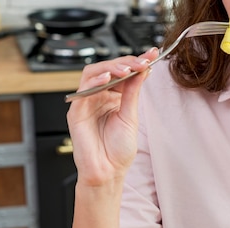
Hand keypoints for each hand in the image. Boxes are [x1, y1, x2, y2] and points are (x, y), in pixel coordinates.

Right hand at [66, 48, 159, 185]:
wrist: (108, 172)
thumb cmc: (118, 151)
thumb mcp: (130, 117)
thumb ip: (133, 92)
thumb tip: (142, 70)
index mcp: (113, 98)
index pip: (122, 73)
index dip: (136, 62)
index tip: (152, 54)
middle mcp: (99, 97)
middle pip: (107, 68)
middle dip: (126, 62)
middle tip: (141, 62)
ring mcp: (87, 103)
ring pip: (93, 73)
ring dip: (111, 68)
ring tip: (127, 69)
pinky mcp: (76, 111)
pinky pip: (83, 90)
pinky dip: (95, 81)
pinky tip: (108, 78)